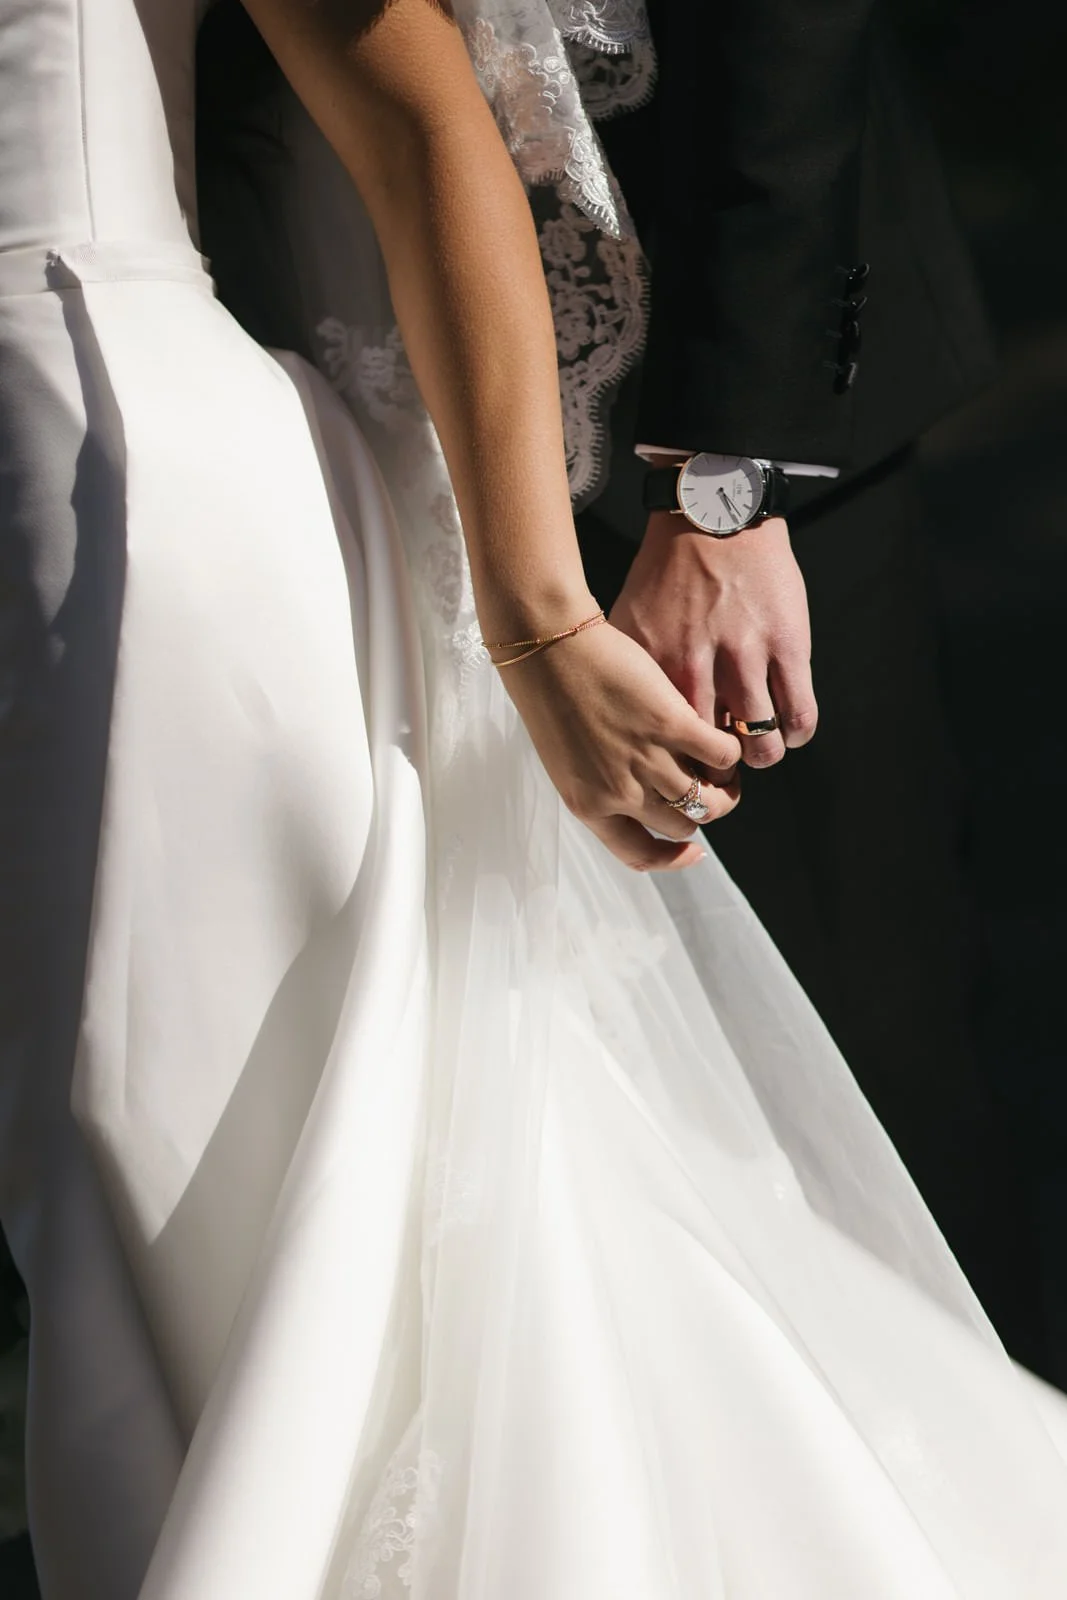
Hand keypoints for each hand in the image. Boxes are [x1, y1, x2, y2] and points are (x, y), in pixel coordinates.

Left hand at [498, 617, 741, 871]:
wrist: (546, 649)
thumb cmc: (551, 695)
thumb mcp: (568, 759)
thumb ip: (603, 785)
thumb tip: (647, 797)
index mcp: (589, 806)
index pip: (639, 854)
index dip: (672, 860)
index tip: (693, 852)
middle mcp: (618, 793)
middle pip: (682, 825)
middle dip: (701, 811)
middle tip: (711, 787)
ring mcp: (646, 761)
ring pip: (707, 798)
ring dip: (725, 787)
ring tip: (725, 767)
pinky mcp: (670, 725)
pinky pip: (721, 755)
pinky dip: (729, 750)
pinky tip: (723, 736)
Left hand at [610, 513, 817, 766]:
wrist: (713, 511)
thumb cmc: (667, 570)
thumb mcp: (628, 620)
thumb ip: (628, 672)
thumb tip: (622, 722)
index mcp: (654, 661)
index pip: (663, 740)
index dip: (676, 765)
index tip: (683, 768)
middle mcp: (698, 662)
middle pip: (709, 752)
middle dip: (718, 774)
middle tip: (722, 771)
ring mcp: (747, 654)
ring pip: (760, 742)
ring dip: (761, 756)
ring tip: (759, 751)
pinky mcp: (788, 643)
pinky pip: (799, 713)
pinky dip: (795, 733)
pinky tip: (788, 730)